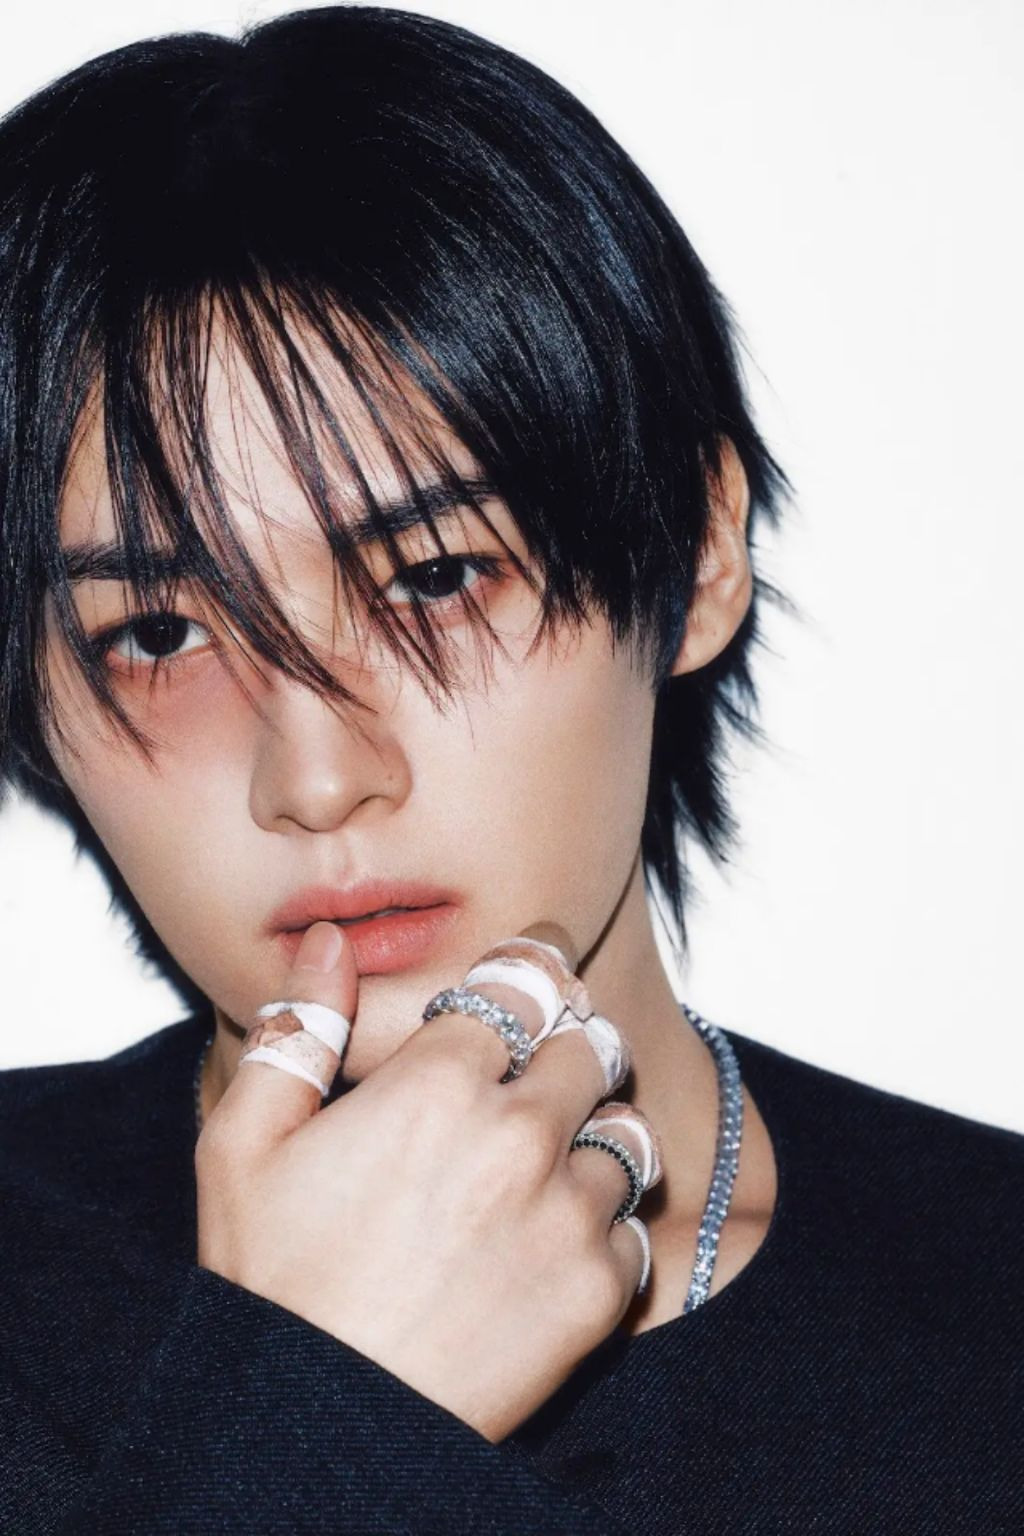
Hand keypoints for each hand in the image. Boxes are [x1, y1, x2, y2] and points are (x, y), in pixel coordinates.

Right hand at [195, 919, 660, 1442]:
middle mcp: (520, 1135)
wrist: (316, 1430)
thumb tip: (330, 943)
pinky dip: (604, 1223)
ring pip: (627, 1129)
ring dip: (596, 1132)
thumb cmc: (271, 1285)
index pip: (527, 976)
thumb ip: (298, 1028)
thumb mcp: (242, 1145)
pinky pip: (634, 1222)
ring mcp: (568, 1214)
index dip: (535, 960)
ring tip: (550, 1160)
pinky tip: (551, 1240)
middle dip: (569, 1042)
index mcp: (438, 1083)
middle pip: (593, 1041)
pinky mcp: (600, 1290)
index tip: (540, 961)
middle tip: (540, 1068)